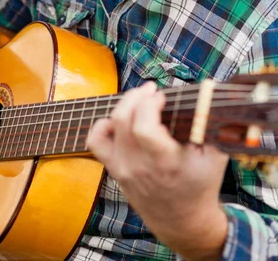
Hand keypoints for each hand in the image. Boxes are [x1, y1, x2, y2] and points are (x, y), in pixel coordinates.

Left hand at [87, 82, 228, 260]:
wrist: (184, 222)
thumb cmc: (201, 183)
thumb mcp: (216, 155)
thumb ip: (211, 123)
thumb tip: (207, 91)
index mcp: (166, 163)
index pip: (144, 127)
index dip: (149, 103)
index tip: (162, 95)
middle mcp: (140, 166)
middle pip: (123, 119)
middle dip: (136, 96)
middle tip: (151, 90)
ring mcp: (124, 169)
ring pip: (109, 126)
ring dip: (122, 106)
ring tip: (138, 100)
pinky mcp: (115, 170)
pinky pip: (97, 141)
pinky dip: (103, 125)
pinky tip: (120, 120)